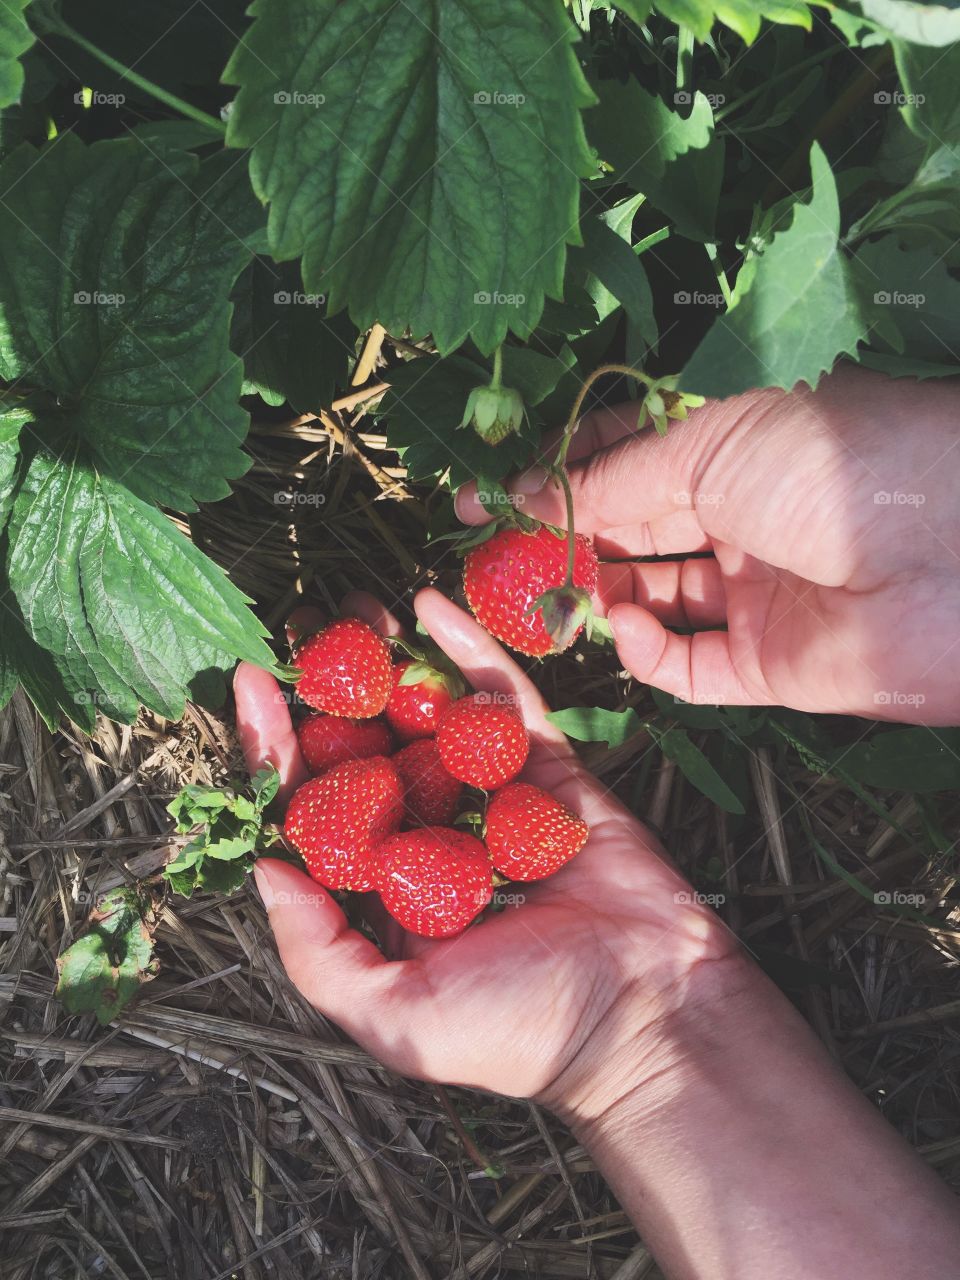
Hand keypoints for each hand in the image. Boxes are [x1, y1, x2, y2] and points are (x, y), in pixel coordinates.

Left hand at [233, 589, 743, 1111]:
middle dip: (330, 686)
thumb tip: (260, 864)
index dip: (278, 747)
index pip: (314, 805)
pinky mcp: (548, 768)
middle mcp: (426, 835)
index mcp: (380, 889)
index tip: (251, 685)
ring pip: (428, 714)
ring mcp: (487, 796)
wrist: (641, 1012)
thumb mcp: (395, 1015)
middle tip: (305, 625)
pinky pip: (505, 702)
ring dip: (389, 658)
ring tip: (355, 607)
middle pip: (365, 744)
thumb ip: (317, 951)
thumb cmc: (516, 1029)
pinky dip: (470, 653)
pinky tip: (431, 606)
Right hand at [457, 366, 959, 723]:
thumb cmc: (836, 461)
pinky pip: (689, 666)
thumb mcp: (712, 444)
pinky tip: (621, 627)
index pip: (626, 458)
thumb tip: (528, 490)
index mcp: (734, 443)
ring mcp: (754, 594)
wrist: (957, 554)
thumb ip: (614, 478)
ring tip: (539, 599)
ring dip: (593, 597)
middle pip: (630, 532)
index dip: (559, 474)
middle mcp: (741, 516)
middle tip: (495, 557)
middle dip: (565, 541)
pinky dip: (647, 652)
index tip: (491, 494)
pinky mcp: (769, 664)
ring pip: (650, 600)